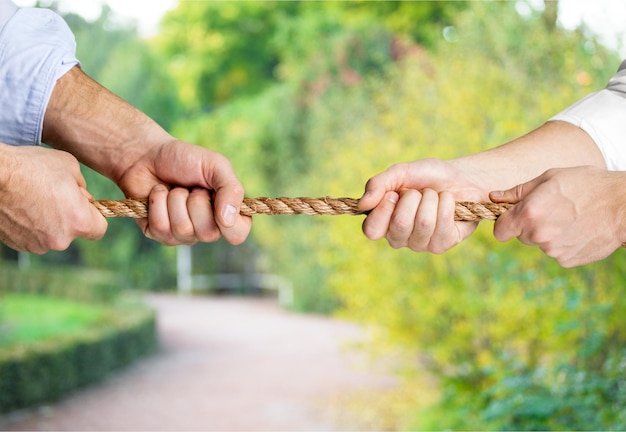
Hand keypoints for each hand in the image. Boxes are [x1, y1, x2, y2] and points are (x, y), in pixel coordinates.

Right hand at [0, 144, 106, 252]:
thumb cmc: (31, 167)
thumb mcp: (69, 167)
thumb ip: (82, 186)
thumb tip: (83, 196)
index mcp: (79, 222)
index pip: (99, 229)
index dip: (94, 216)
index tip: (84, 204)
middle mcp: (60, 240)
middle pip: (73, 232)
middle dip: (68, 216)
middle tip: (54, 195)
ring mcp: (36, 245)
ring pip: (52, 234)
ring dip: (48, 221)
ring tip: (33, 198)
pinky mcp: (17, 245)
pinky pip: (32, 236)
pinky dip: (30, 225)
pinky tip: (21, 206)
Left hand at [116, 139, 250, 245]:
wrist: (147, 154)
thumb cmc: (185, 159)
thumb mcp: (216, 165)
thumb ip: (231, 189)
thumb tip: (229, 220)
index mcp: (226, 213)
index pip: (237, 234)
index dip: (229, 222)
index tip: (216, 198)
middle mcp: (207, 228)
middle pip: (208, 233)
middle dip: (196, 202)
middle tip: (192, 188)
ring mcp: (182, 234)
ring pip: (183, 230)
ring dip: (175, 200)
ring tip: (173, 189)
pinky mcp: (158, 234)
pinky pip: (160, 228)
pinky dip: (157, 203)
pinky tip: (158, 193)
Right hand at [359, 159, 488, 252]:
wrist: (460, 178)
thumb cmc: (426, 177)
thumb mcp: (400, 173)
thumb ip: (378, 184)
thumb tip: (363, 204)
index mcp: (383, 222)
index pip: (371, 230)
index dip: (383, 211)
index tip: (395, 193)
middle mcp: (398, 237)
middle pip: (400, 224)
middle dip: (413, 198)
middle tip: (419, 192)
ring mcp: (419, 244)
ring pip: (424, 223)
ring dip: (431, 199)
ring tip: (434, 196)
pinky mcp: (441, 245)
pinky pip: (442, 224)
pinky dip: (447, 204)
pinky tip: (449, 203)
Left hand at [490, 166, 625, 266]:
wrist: (623, 205)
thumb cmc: (586, 184)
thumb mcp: (549, 178)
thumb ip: (517, 192)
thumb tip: (493, 197)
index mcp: (529, 214)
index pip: (499, 232)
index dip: (505, 223)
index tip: (514, 217)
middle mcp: (538, 235)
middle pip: (521, 236)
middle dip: (529, 226)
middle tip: (552, 210)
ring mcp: (553, 251)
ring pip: (540, 244)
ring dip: (548, 234)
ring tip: (569, 217)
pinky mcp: (567, 261)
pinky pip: (556, 253)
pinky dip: (563, 244)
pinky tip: (578, 229)